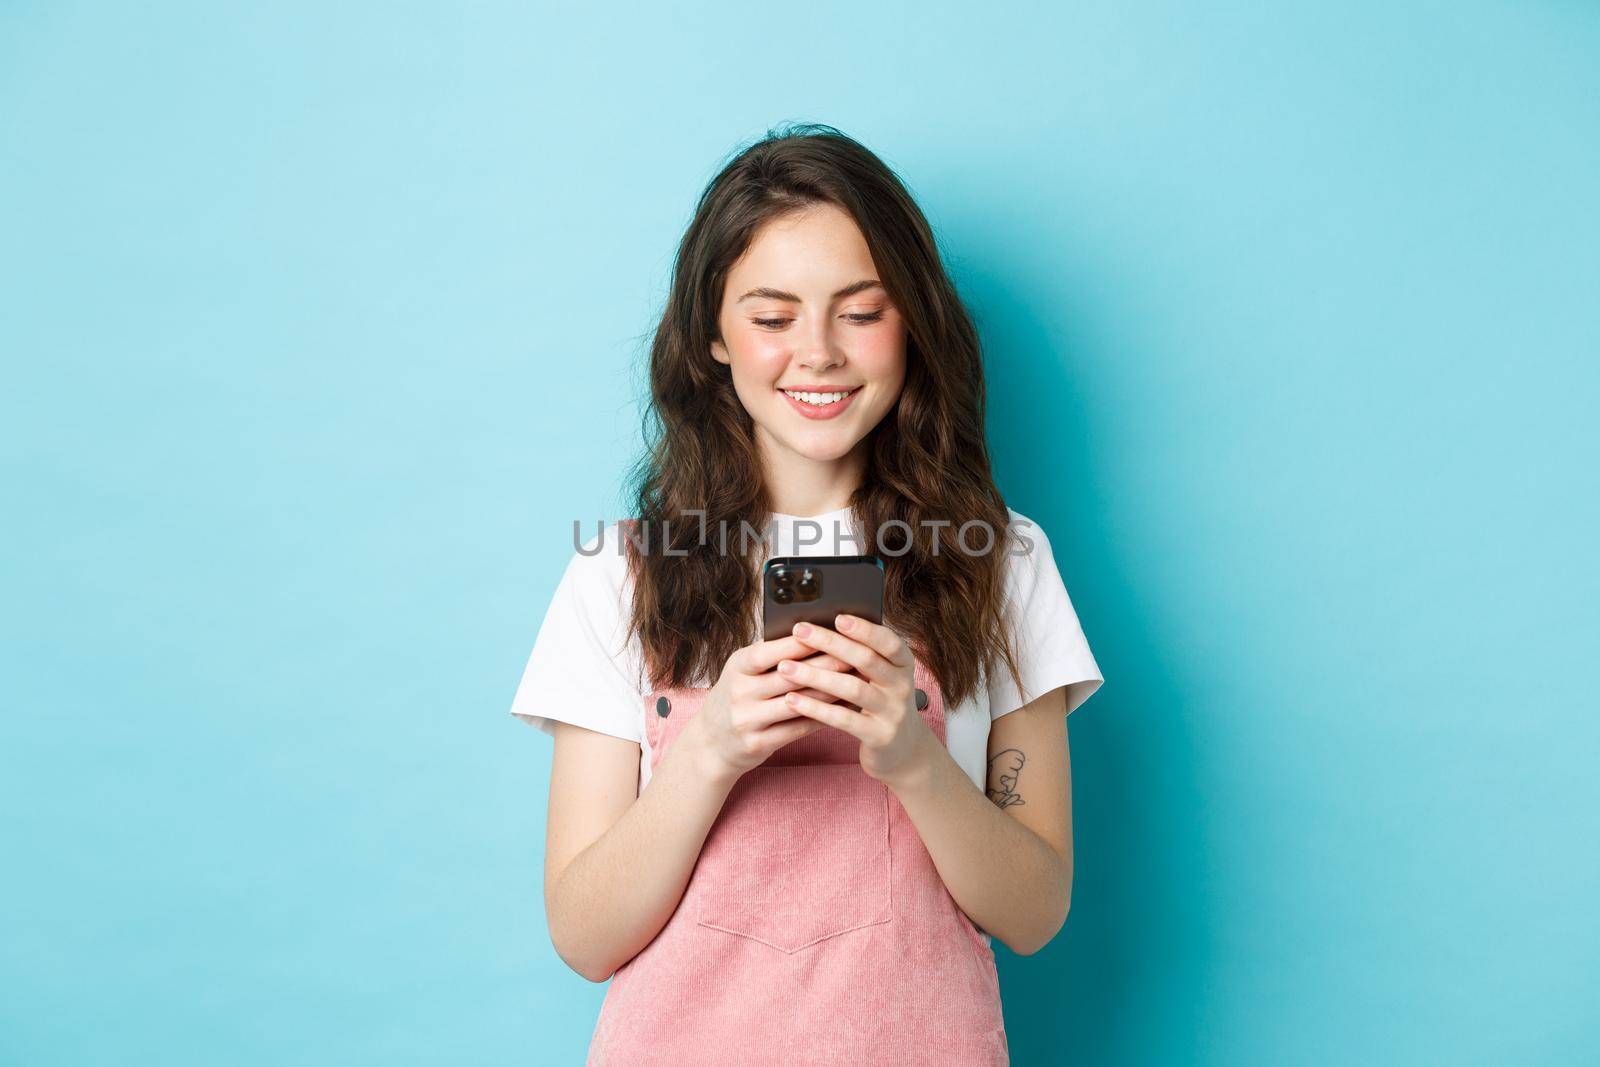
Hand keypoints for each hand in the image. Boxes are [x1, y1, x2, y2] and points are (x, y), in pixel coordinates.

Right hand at [685, 634, 857, 784]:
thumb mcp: (742, 671)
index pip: (770, 651)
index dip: (800, 643)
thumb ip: (770, 657)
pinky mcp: (759, 743)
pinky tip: (843, 709)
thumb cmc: (736, 697)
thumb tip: (813, 636)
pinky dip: (823, 718)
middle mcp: (740, 692)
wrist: (710, 743)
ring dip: (830, 692)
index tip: (830, 633)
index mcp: (737, 667)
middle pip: (790, 676)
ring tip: (856, 682)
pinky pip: (798, 729)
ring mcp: (748, 720)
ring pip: (798, 703)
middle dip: (826, 665)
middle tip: (856, 657)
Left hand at [781, 614, 938, 789]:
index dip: (864, 629)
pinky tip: (792, 700)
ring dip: (815, 675)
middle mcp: (903, 686)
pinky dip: (816, 708)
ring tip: (785, 668)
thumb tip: (819, 628)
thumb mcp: (880, 678)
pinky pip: (844, 719)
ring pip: (852, 688)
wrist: (903, 751)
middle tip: (799, 631)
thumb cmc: (880, 703)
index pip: (888, 641)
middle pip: (866, 659)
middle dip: (830, 643)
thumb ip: (861, 656)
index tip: (837, 617)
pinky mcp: (879, 736)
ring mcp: (893, 712)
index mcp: (903, 665)